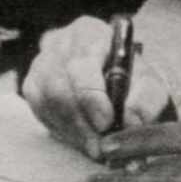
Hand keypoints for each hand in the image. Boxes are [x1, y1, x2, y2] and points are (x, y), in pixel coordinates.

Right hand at [21, 15, 174, 158]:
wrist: (110, 74)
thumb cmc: (129, 76)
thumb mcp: (148, 82)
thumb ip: (146, 100)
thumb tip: (130, 122)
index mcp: (89, 33)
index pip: (81, 63)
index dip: (91, 96)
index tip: (106, 123)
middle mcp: (58, 44)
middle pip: (59, 86)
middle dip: (81, 122)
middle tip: (101, 148)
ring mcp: (40, 64)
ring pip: (47, 102)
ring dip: (72, 131)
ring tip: (95, 148)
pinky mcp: (32, 86)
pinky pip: (41, 112)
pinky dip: (62, 130)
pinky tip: (81, 138)